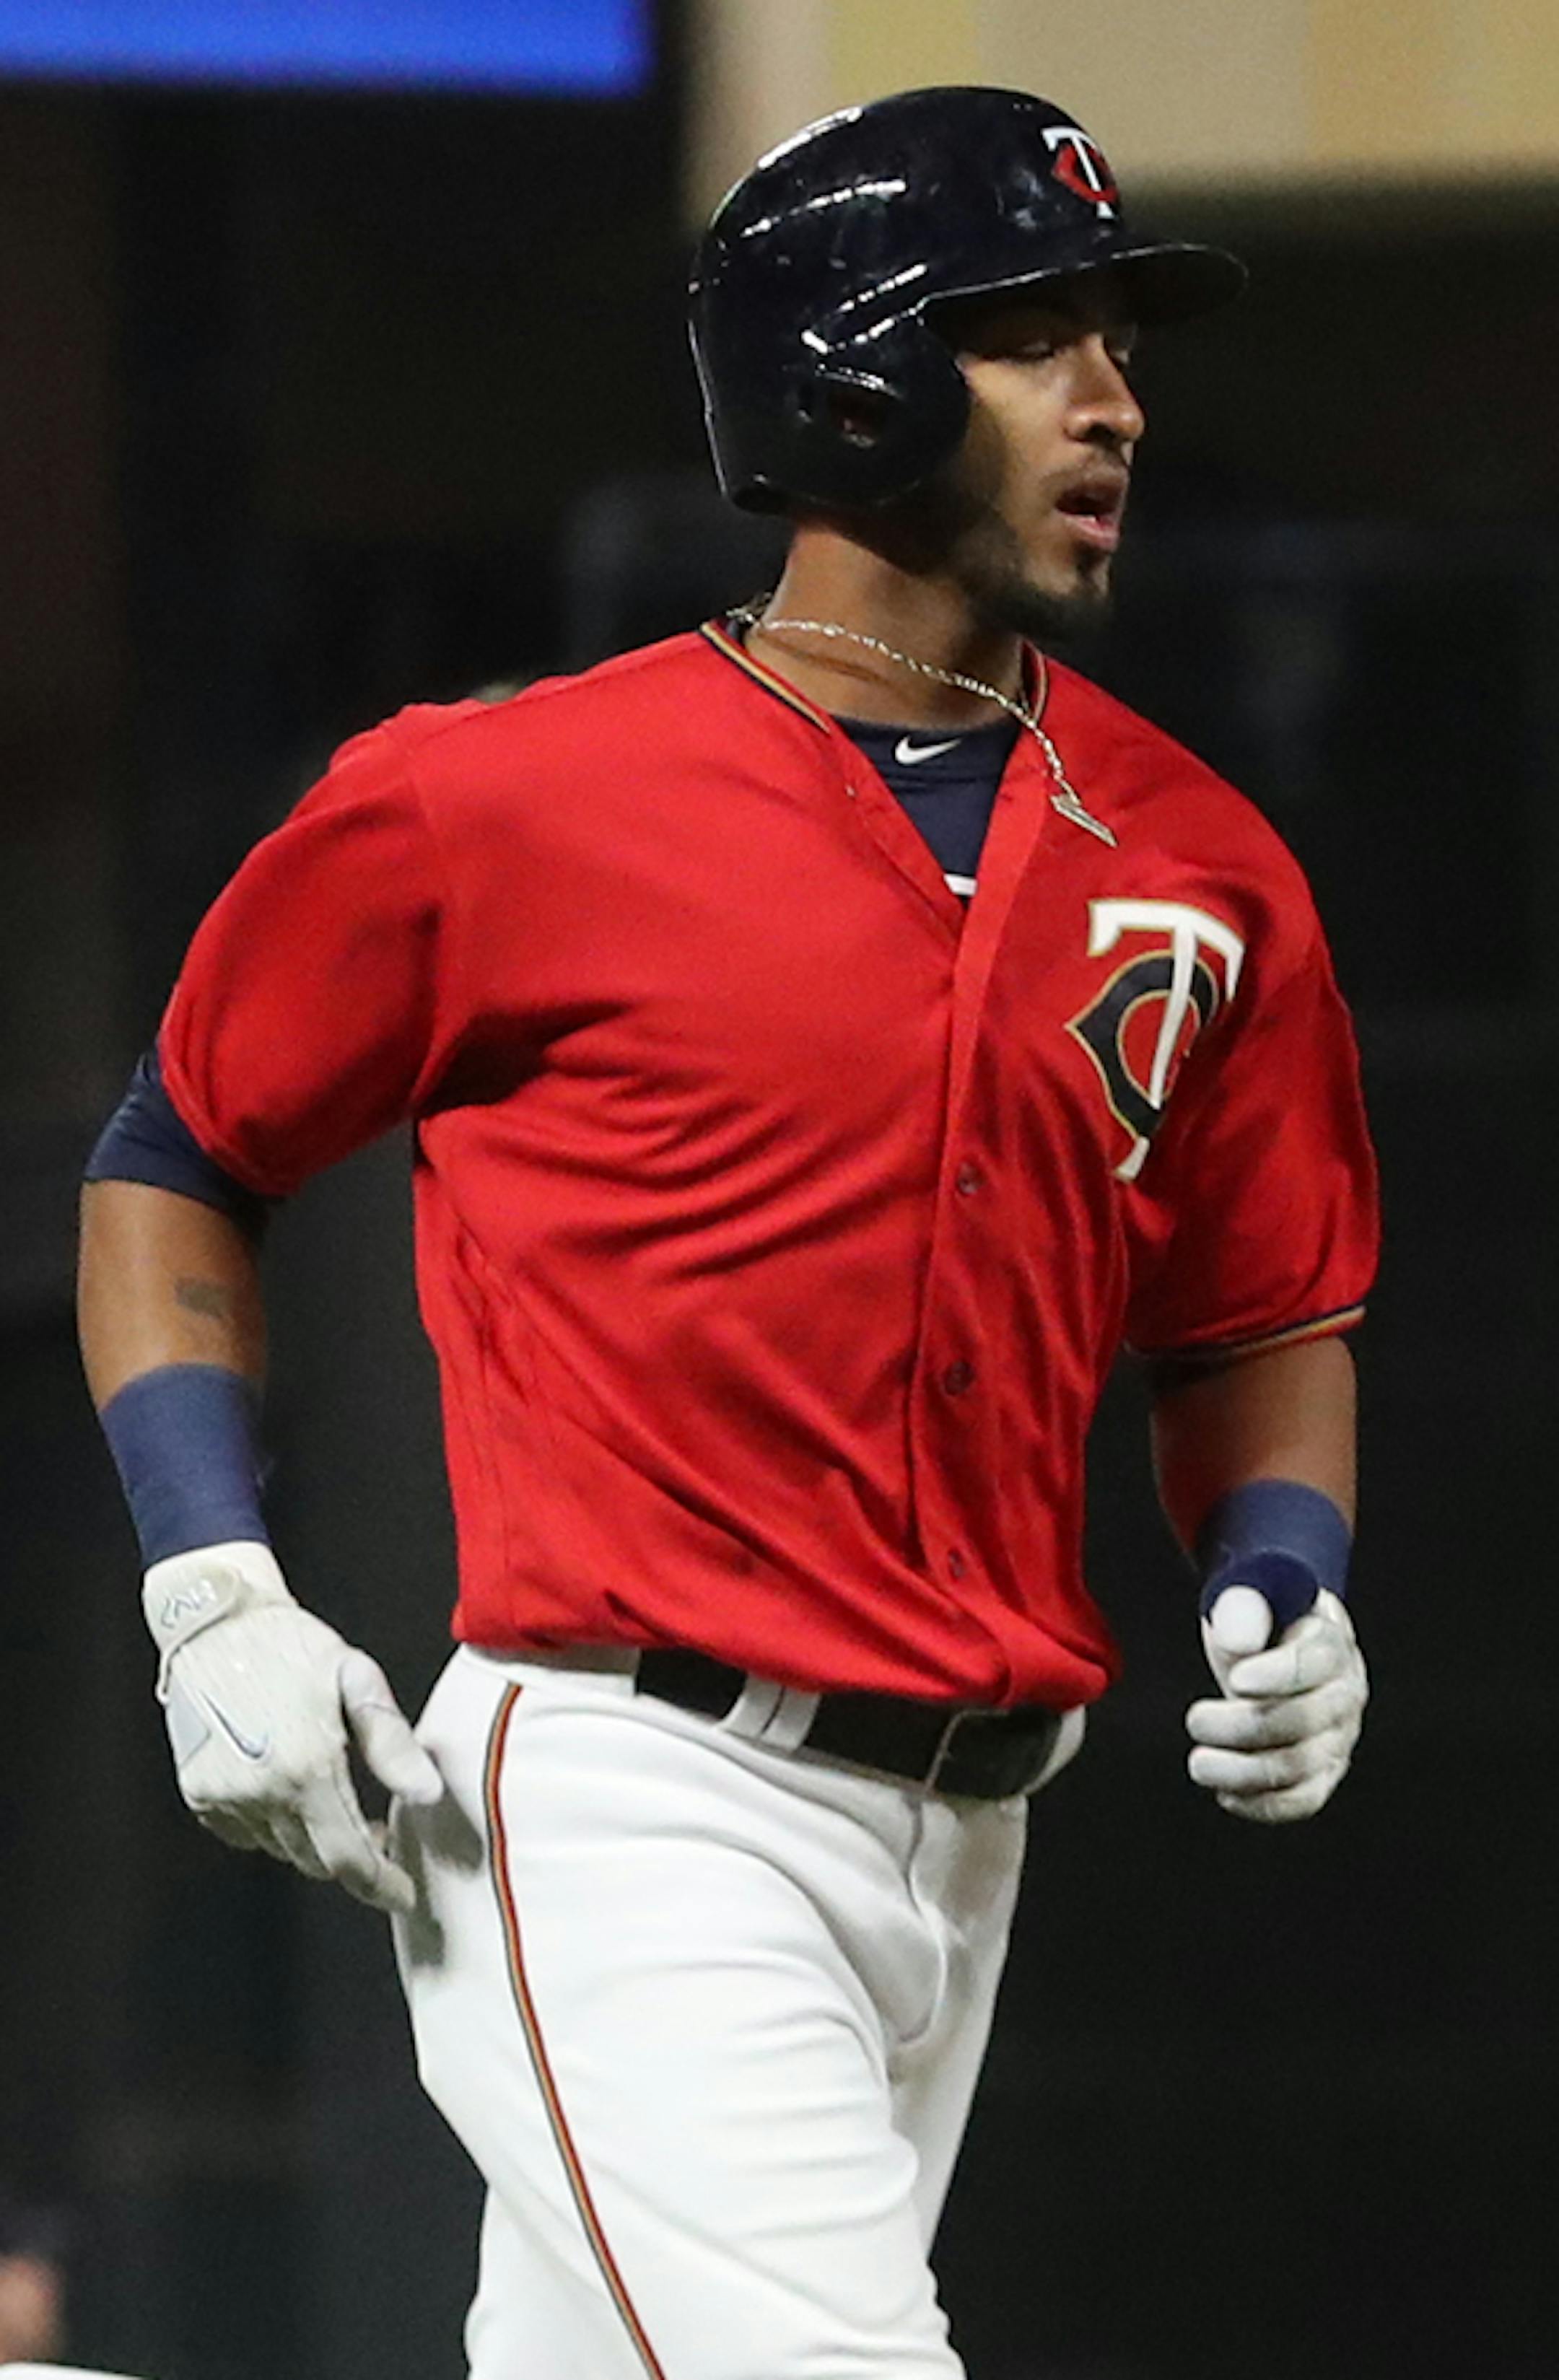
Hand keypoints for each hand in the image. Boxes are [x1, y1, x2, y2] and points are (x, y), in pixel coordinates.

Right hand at [142, 1541, 441, 1911]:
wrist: (216, 1622)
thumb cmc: (295, 1646)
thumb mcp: (356, 1681)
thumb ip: (393, 1744)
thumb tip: (430, 1795)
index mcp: (308, 1768)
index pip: (350, 1857)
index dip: (380, 1884)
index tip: (404, 1894)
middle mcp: (262, 1793)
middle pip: (316, 1861)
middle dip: (353, 1858)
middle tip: (379, 1834)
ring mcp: (224, 1797)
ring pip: (281, 1848)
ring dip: (313, 1839)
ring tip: (334, 1799)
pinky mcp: (198, 1792)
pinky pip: (246, 1833)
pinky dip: (273, 1825)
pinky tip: (287, 1787)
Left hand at [1186, 1586, 1366, 1823]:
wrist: (1270, 1652)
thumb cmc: (1259, 1626)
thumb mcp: (1246, 1601)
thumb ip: (1241, 1609)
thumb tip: (1239, 1644)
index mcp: (1330, 1640)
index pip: (1315, 1662)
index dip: (1277, 1674)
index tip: (1235, 1681)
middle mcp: (1345, 1692)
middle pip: (1303, 1720)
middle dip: (1241, 1727)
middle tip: (1196, 1720)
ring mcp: (1338, 1737)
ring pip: (1299, 1766)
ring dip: (1241, 1771)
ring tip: (1199, 1763)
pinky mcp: (1323, 1773)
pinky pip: (1302, 1800)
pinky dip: (1262, 1804)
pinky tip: (1224, 1793)